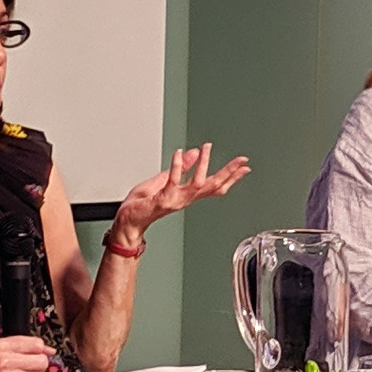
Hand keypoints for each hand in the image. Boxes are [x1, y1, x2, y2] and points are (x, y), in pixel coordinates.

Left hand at [110, 143, 249, 241]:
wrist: (127, 223)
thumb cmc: (141, 206)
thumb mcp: (163, 181)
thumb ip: (180, 168)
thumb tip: (193, 152)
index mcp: (186, 195)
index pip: (214, 185)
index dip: (230, 177)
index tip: (244, 167)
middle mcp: (184, 199)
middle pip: (213, 186)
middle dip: (229, 173)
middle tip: (241, 161)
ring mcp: (174, 200)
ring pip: (197, 184)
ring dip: (203, 164)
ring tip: (207, 148)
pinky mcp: (162, 199)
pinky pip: (172, 182)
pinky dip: (177, 167)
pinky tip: (180, 154)